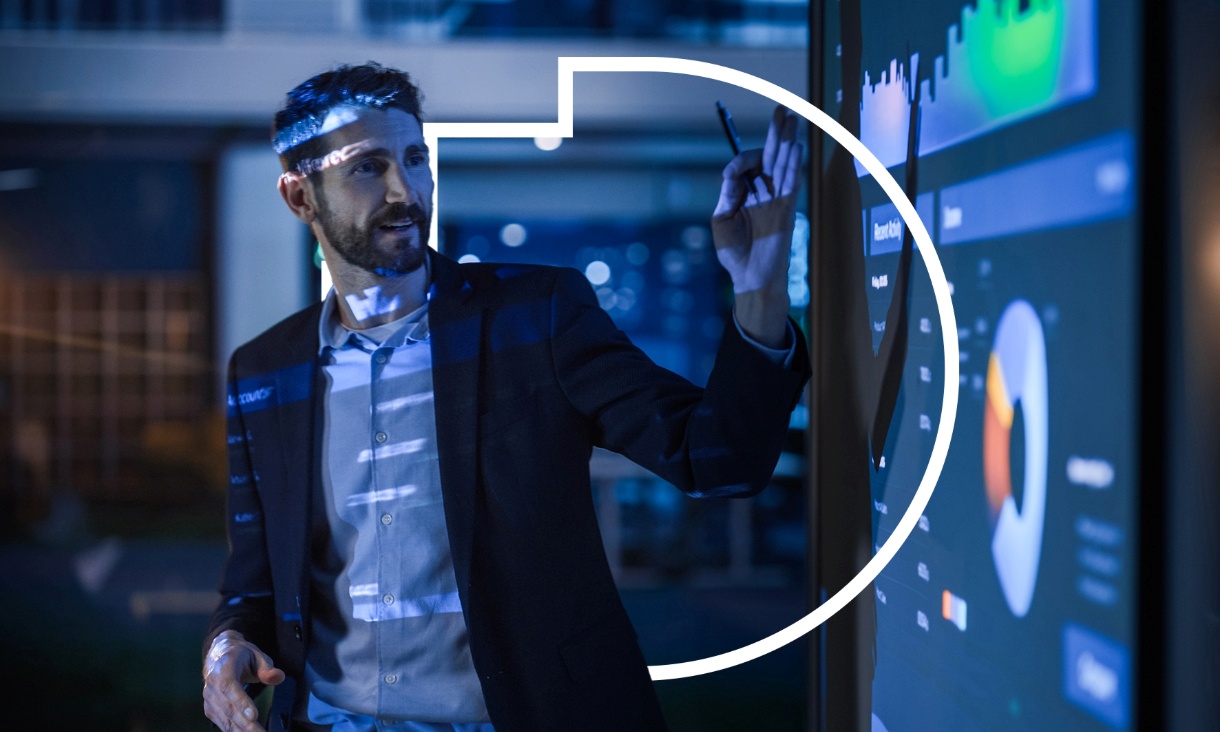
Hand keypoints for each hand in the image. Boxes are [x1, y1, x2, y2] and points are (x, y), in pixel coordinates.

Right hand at [202, 631, 284, 731]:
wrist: (219, 658)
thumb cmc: (242, 657)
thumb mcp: (257, 656)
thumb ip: (267, 668)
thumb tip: (279, 677)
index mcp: (223, 668)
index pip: (229, 686)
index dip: (241, 702)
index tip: (254, 716)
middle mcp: (212, 685)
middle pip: (228, 708)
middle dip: (246, 724)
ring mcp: (209, 699)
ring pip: (225, 720)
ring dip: (242, 731)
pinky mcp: (210, 710)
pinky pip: (224, 724)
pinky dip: (237, 731)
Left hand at [712, 105, 801, 346]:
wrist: (748, 277)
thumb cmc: (733, 253)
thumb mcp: (721, 219)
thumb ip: (728, 193)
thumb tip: (732, 171)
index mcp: (745, 194)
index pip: (748, 165)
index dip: (742, 161)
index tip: (732, 174)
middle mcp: (763, 193)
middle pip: (771, 157)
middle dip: (775, 133)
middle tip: (782, 110)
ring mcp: (776, 200)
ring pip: (783, 164)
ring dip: (787, 142)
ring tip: (792, 119)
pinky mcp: (786, 210)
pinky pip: (791, 184)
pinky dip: (794, 166)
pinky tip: (796, 148)